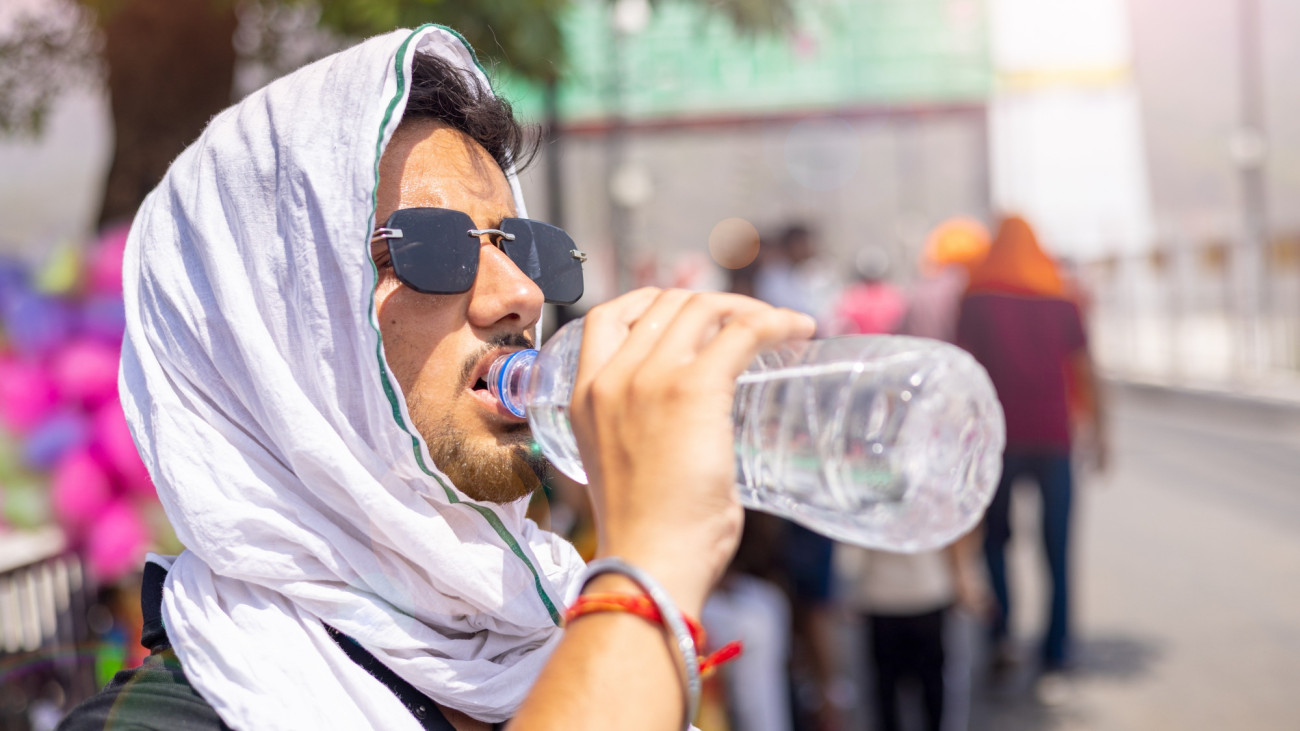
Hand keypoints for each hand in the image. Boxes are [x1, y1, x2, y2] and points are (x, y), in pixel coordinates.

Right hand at [568, 288, 815, 612]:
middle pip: (666, 304)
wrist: (649, 564)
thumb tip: (700, 433)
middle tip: (750, 327)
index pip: (608, 316)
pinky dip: (775, 322)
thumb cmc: (649, 536)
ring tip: (781, 327)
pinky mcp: (693, 390)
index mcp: (585, 396)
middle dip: (714, 305)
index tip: (691, 314)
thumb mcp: (625, 469)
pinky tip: (798, 330)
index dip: (653, 302)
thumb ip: (648, 437)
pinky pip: (742, 332)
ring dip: (749, 309)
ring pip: (704, 309)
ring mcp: (650, 379)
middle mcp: (612, 378)